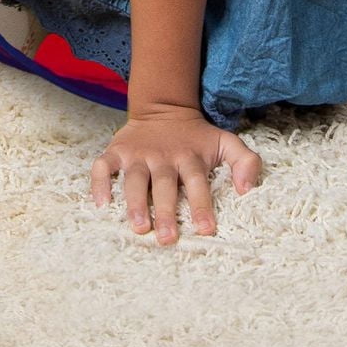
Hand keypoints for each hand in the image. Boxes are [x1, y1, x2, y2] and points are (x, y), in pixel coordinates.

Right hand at [90, 102, 261, 243]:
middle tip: (167, 238)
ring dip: (135, 202)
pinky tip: (101, 204)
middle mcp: (163, 156)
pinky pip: (102, 166)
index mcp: (190, 156)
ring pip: (134, 178)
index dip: (201, 204)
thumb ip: (245, 161)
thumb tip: (247, 190)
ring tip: (138, 227)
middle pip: (164, 184)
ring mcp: (137, 154)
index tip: (206, 229)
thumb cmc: (197, 138)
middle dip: (165, 211)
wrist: (163, 108)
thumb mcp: (225, 142)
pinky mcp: (117, 151)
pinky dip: (99, 183)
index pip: (197, 181)